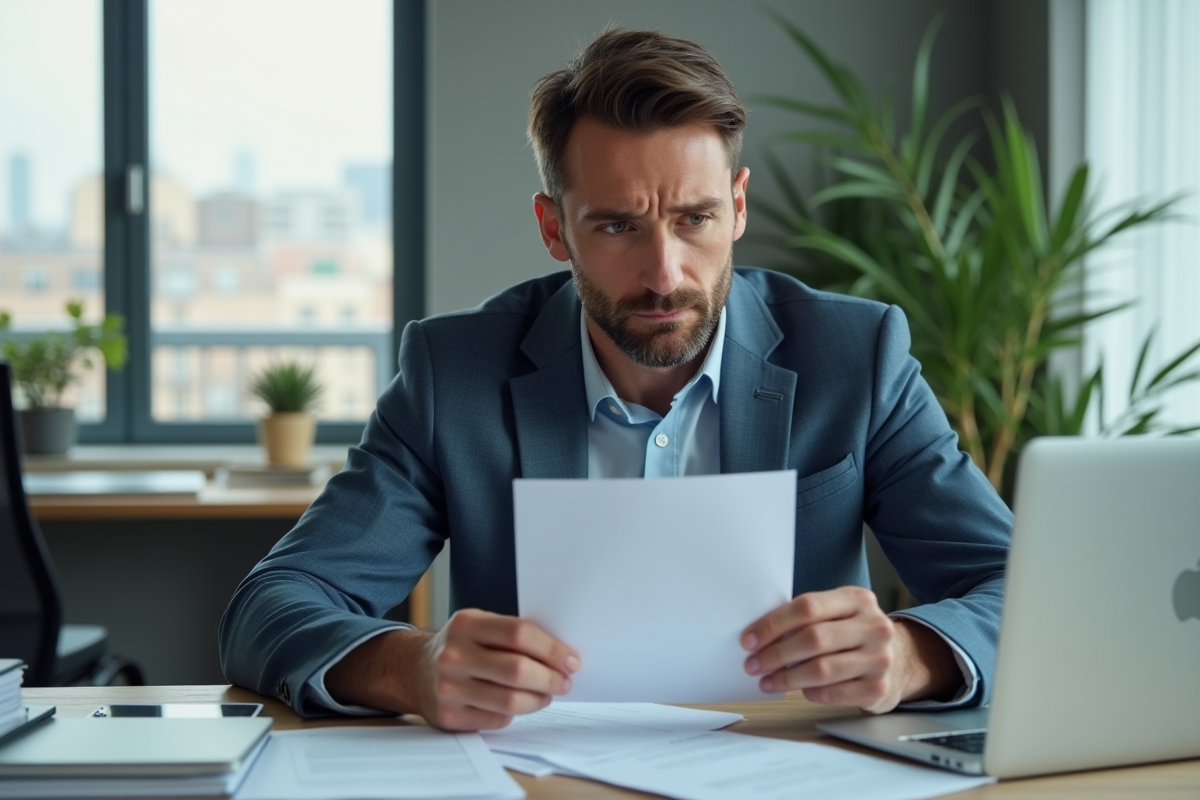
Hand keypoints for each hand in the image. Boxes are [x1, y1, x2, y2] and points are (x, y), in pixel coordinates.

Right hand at [326, 609, 579, 730]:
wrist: (412, 670)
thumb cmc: (459, 646)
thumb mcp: (478, 626)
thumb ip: (512, 635)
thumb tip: (561, 655)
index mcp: (466, 624)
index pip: (520, 634)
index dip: (552, 649)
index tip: (571, 660)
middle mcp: (454, 655)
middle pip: (518, 670)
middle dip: (550, 678)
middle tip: (564, 682)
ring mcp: (448, 687)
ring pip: (510, 702)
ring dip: (538, 700)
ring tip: (546, 694)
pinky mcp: (449, 716)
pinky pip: (496, 720)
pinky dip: (514, 714)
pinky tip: (518, 704)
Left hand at [739, 586, 959, 712]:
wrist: (900, 660)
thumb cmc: (854, 634)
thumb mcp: (839, 614)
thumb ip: (807, 618)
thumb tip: (759, 635)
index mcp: (858, 599)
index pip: (808, 607)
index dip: (773, 624)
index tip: (749, 639)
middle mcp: (874, 626)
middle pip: (813, 638)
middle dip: (775, 653)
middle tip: (753, 664)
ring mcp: (880, 658)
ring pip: (821, 669)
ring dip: (786, 678)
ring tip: (767, 681)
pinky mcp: (879, 688)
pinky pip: (833, 693)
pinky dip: (810, 693)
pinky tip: (800, 690)